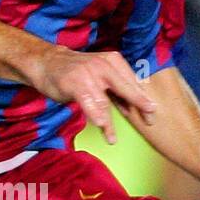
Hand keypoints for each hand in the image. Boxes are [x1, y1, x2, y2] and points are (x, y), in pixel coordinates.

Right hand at [27, 47, 155, 144]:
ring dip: (108, 122)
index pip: (132, 81)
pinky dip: (93, 113)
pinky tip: (99, 125)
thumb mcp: (100, 77)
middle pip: (125, 88)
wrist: (47, 62)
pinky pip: (87, 101)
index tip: (152, 113)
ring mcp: (88, 74)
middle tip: (150, 120)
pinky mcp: (74, 83)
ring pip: (104, 101)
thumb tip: (133, 108)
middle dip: (138, 104)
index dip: (143, 98)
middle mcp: (103, 65)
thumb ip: (115, 91)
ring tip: (112, 138)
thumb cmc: (77, 72)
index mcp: (113, 61)